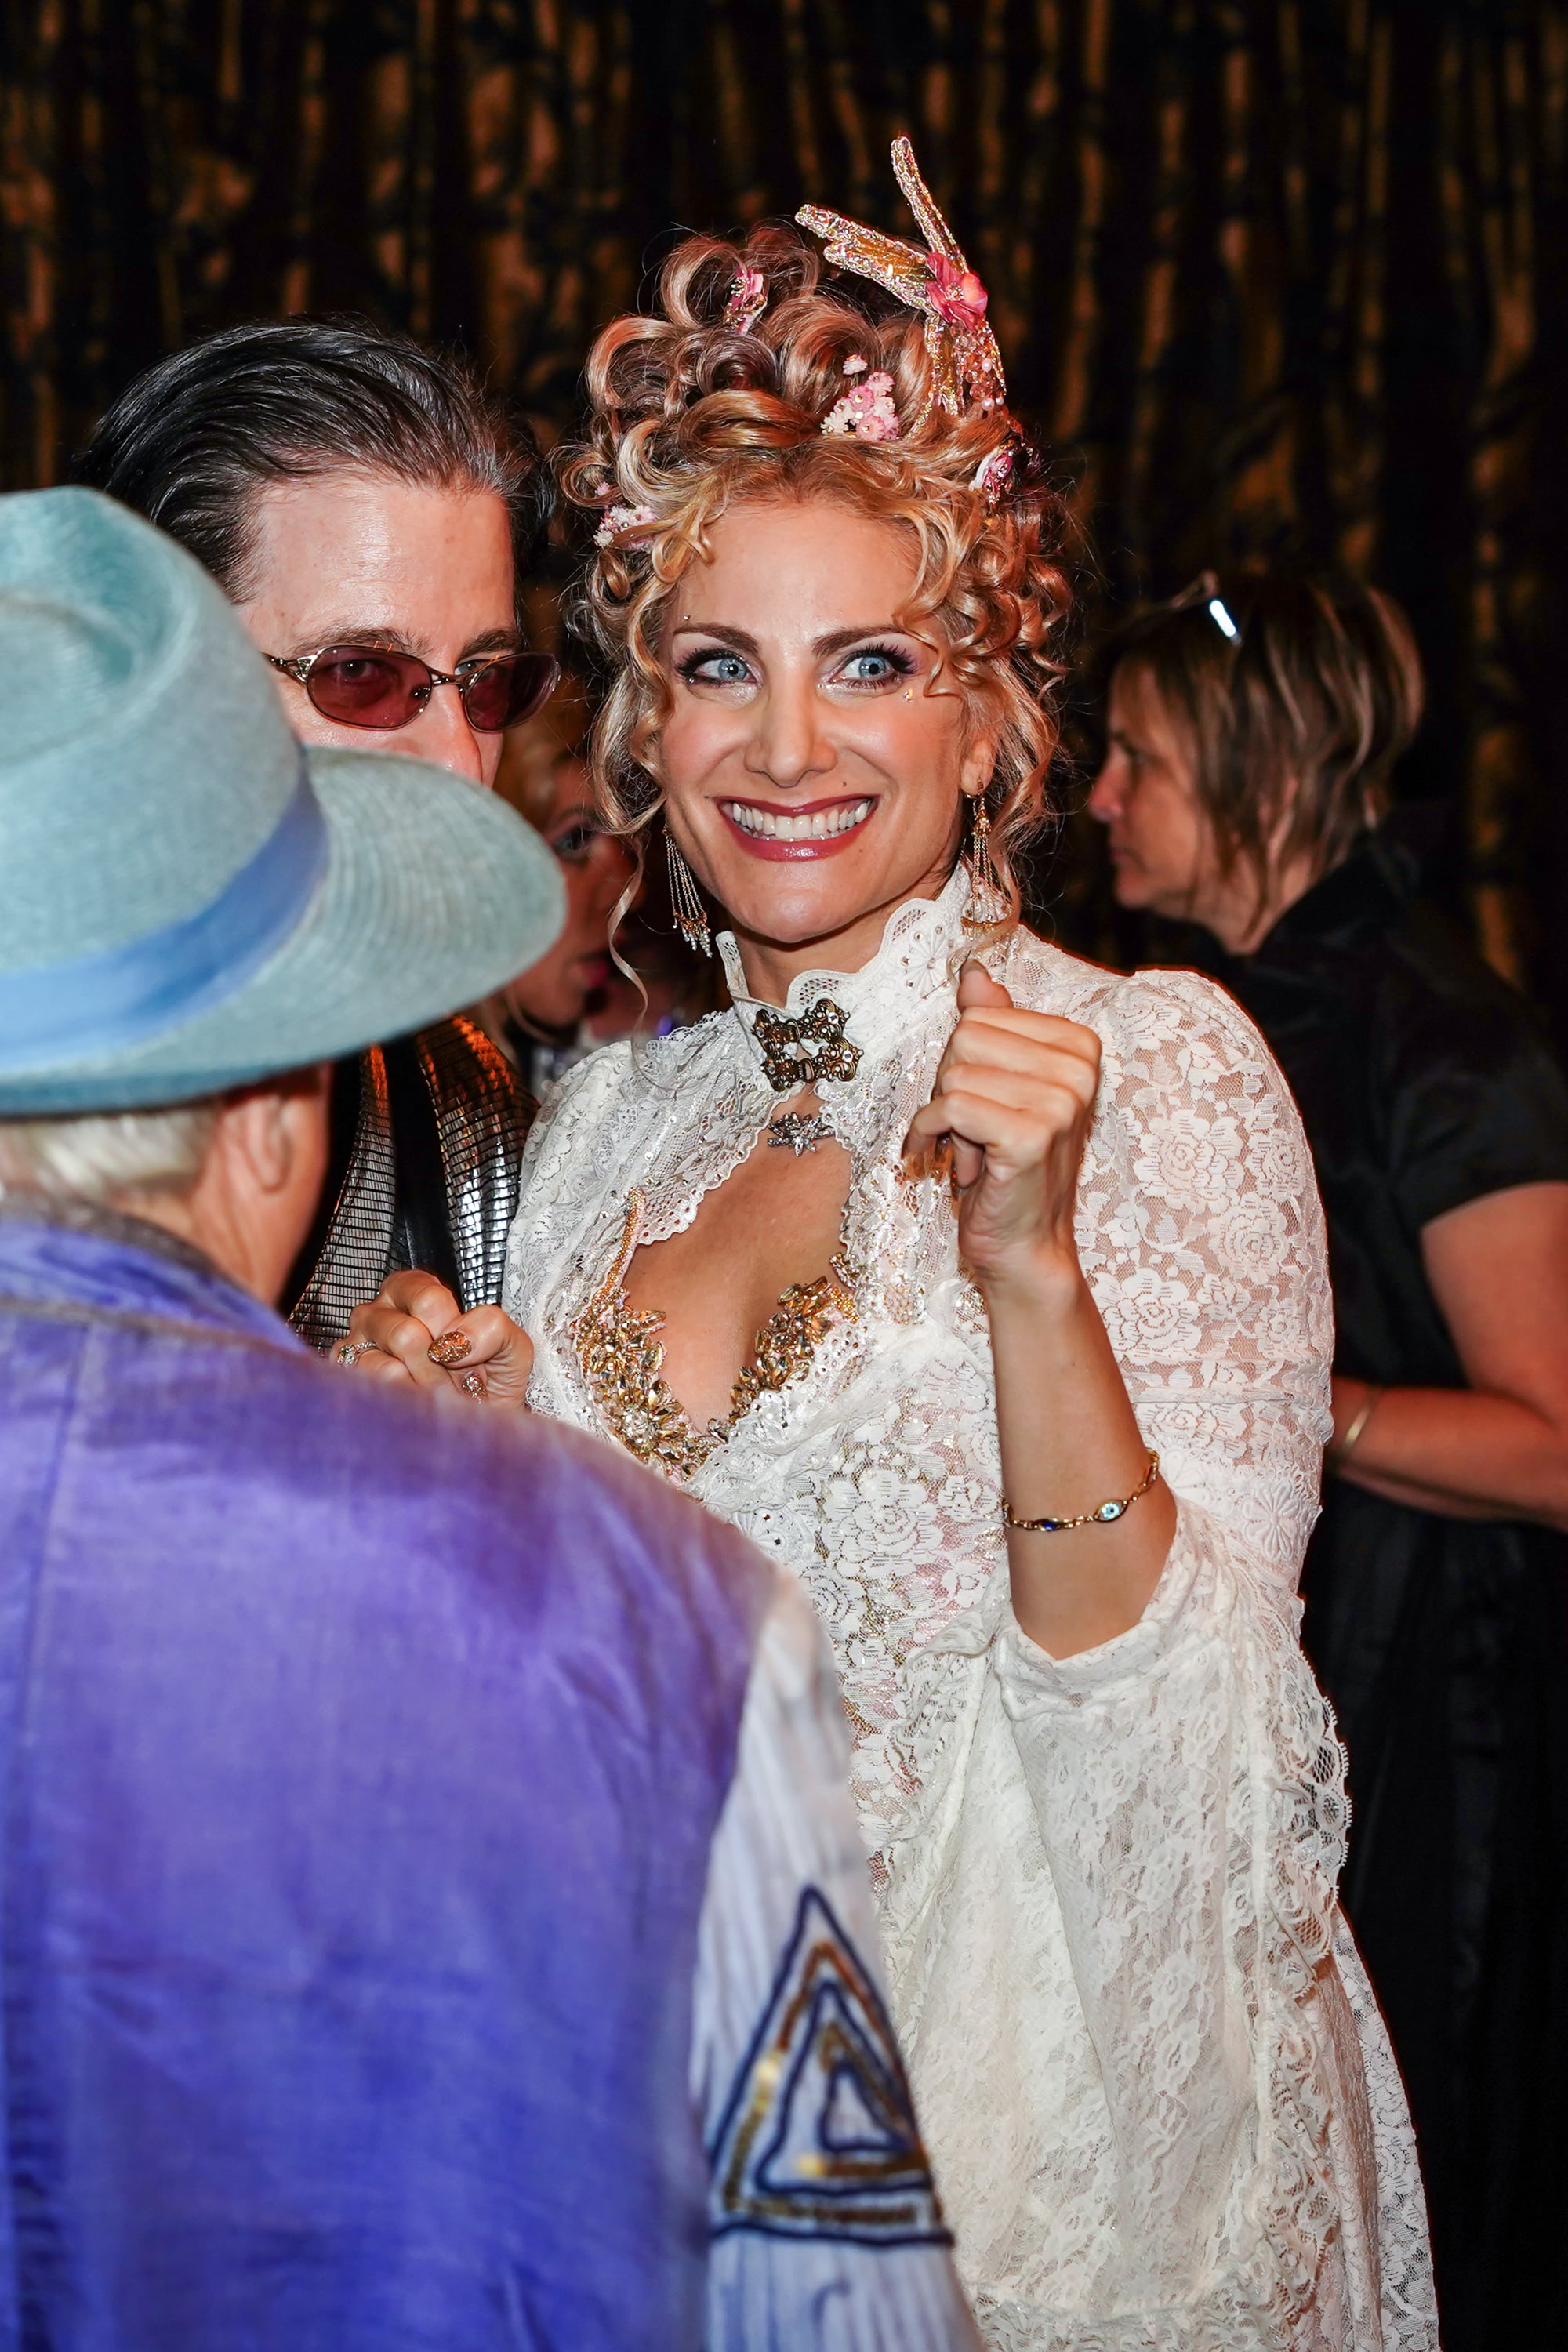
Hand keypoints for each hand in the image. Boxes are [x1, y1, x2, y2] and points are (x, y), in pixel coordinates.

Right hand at [338, 1270, 533, 1408]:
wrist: (478, 1428)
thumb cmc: (488, 1383)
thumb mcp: (511, 1348)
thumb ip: (494, 1328)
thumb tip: (454, 1340)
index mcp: (416, 1292)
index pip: (427, 1298)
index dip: (452, 1330)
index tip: (464, 1351)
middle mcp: (380, 1312)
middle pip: (405, 1333)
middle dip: (438, 1366)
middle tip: (451, 1377)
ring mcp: (358, 1345)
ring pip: (386, 1365)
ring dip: (423, 1386)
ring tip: (435, 1391)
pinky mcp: (348, 1378)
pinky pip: (375, 1389)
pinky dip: (406, 1399)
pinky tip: (415, 1400)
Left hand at [904, 961, 1100, 1293]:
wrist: (1024, 1246)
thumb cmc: (1005, 1166)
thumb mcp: (999, 1085)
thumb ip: (992, 1025)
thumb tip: (974, 972)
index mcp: (1078, 1044)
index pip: (980, 1014)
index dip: (964, 1061)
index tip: (983, 1103)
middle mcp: (1078, 1068)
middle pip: (964, 1036)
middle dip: (952, 1085)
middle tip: (974, 1130)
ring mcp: (1060, 1102)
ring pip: (953, 1072)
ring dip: (945, 1118)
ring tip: (973, 1150)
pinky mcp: (1032, 1136)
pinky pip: (949, 1106)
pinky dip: (931, 1135)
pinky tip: (951, 1162)